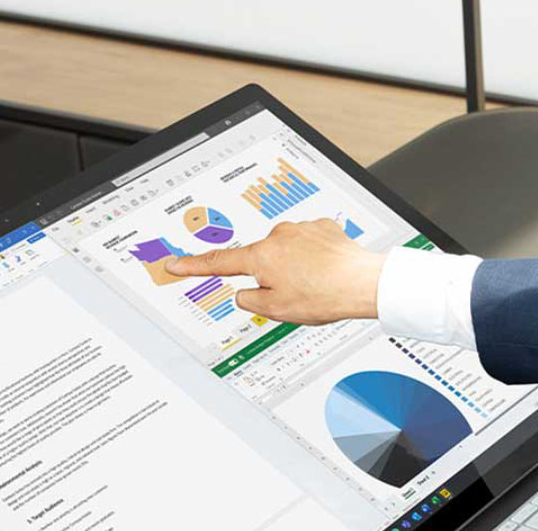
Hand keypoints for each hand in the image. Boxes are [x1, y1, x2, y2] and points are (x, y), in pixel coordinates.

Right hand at [161, 219, 385, 324]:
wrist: (363, 282)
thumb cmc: (323, 296)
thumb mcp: (276, 310)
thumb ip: (251, 300)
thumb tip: (245, 293)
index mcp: (261, 257)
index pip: (218, 263)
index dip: (192, 266)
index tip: (174, 264)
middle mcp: (278, 236)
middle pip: (261, 259)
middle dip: (270, 275)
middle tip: (293, 294)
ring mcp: (301, 229)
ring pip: (286, 251)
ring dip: (294, 266)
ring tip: (315, 285)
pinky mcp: (322, 227)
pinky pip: (308, 243)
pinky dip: (312, 257)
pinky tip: (326, 270)